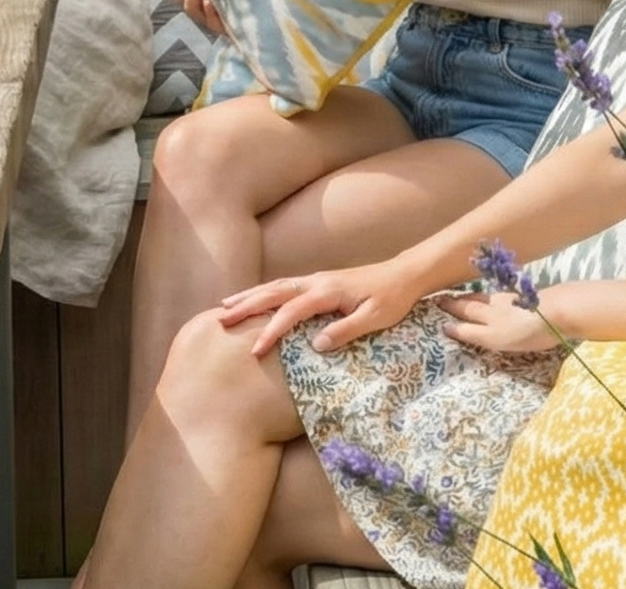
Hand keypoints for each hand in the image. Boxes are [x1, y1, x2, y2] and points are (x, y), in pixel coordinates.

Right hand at [218, 262, 422, 356]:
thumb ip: (346, 330)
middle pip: (274, 291)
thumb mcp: (375, 318)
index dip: (272, 330)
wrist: (404, 274)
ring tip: (226, 306)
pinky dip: (264, 292)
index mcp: (327, 291)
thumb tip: (316, 345)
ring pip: (276, 285)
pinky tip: (255, 300)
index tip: (255, 350)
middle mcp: (316, 281)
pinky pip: (285, 286)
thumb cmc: (392, 298)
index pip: (292, 311)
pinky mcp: (318, 282)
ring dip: (250, 295)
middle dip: (247, 305)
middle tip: (221, 319)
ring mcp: (316, 279)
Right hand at [437, 290, 560, 354]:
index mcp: (490, 326)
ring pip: (484, 299)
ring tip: (460, 297)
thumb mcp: (499, 340)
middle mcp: (495, 312)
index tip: (441, 324)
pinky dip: (487, 295)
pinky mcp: (523, 297)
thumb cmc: (532, 332)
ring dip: (469, 298)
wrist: (559, 310)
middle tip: (441, 301)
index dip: (455, 327)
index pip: (467, 326)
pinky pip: (497, 295)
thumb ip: (475, 334)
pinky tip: (491, 296)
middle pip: (472, 307)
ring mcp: (510, 302)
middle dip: (456, 306)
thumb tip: (450, 327)